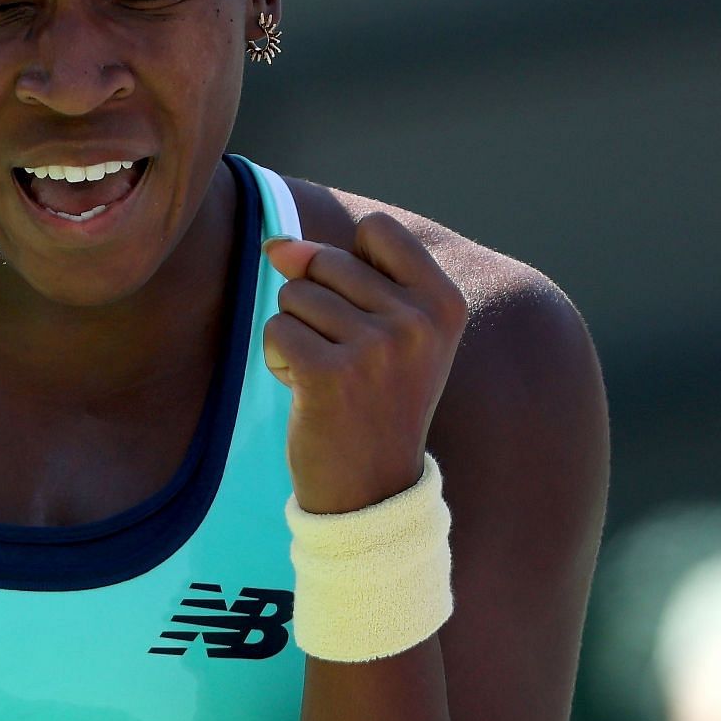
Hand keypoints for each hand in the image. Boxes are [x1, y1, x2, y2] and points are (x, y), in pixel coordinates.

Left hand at [262, 213, 466, 513]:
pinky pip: (276, 330)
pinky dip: (279, 359)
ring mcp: (378, 347)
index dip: (349, 262)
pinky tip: (308, 394)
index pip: (377, 229)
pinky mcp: (331, 374)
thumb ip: (333, 270)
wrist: (371, 490)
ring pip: (294, 294)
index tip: (365, 315)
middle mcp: (418, 321)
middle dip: (316, 306)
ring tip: (329, 378)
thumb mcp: (377, 328)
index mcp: (444, 303)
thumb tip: (277, 245)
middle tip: (346, 362)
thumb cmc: (371, 400)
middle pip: (325, 261)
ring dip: (296, 335)